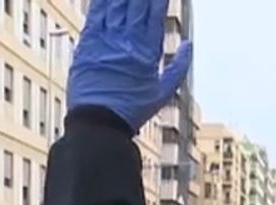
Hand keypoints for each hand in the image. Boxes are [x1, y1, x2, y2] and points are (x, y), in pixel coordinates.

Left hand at [68, 0, 193, 134]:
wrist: (98, 123)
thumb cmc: (130, 111)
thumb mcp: (162, 93)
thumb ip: (179, 67)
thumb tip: (189, 44)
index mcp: (147, 49)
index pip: (155, 11)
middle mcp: (127, 40)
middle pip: (136, 3)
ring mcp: (106, 39)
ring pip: (116, 4)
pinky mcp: (87, 43)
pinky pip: (96, 13)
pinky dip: (102, 1)